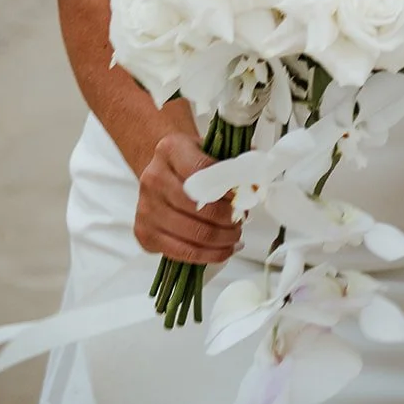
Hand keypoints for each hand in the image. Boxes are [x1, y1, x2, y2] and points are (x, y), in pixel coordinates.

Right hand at [134, 132, 239, 265]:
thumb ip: (233, 159)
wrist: (162, 172)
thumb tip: (258, 175)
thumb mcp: (209, 148)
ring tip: (236, 235)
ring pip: (192, 233)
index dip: (227, 186)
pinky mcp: (145, 234)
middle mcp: (153, 178)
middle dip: (228, 217)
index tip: (244, 194)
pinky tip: (223, 249)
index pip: (202, 170)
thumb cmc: (189, 162)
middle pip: (198, 206)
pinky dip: (208, 255)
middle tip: (242, 219)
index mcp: (170, 149)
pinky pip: (182, 252)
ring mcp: (146, 208)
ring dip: (222, 239)